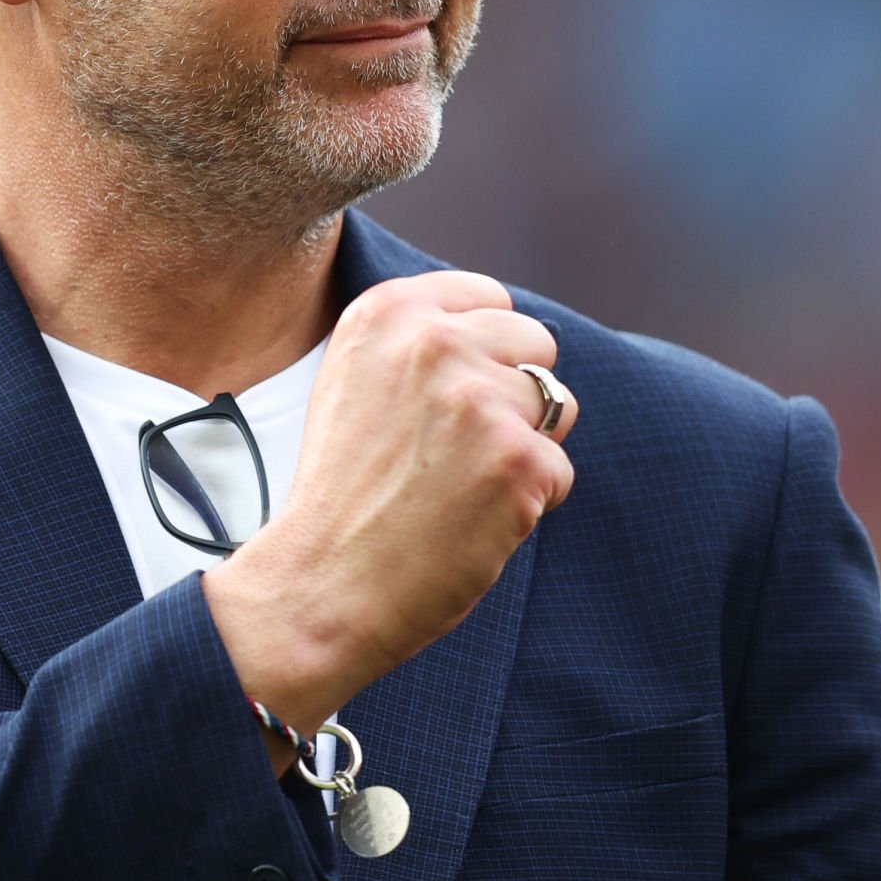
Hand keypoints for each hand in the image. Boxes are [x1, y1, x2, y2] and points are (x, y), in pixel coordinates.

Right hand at [203, 273, 575, 754]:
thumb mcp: (354, 379)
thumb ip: (420, 341)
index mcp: (388, 311)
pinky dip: (528, 503)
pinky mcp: (517, 458)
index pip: (489, 298)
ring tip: (459, 484)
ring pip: (557, 404)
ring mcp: (478, 398)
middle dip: (513, 394)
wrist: (321, 583)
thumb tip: (505, 331)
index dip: (483, 353)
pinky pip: (559, 469)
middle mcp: (433, 341)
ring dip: (523, 447)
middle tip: (454, 450)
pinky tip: (471, 520)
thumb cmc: (343, 492)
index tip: (447, 399)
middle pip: (535, 342)